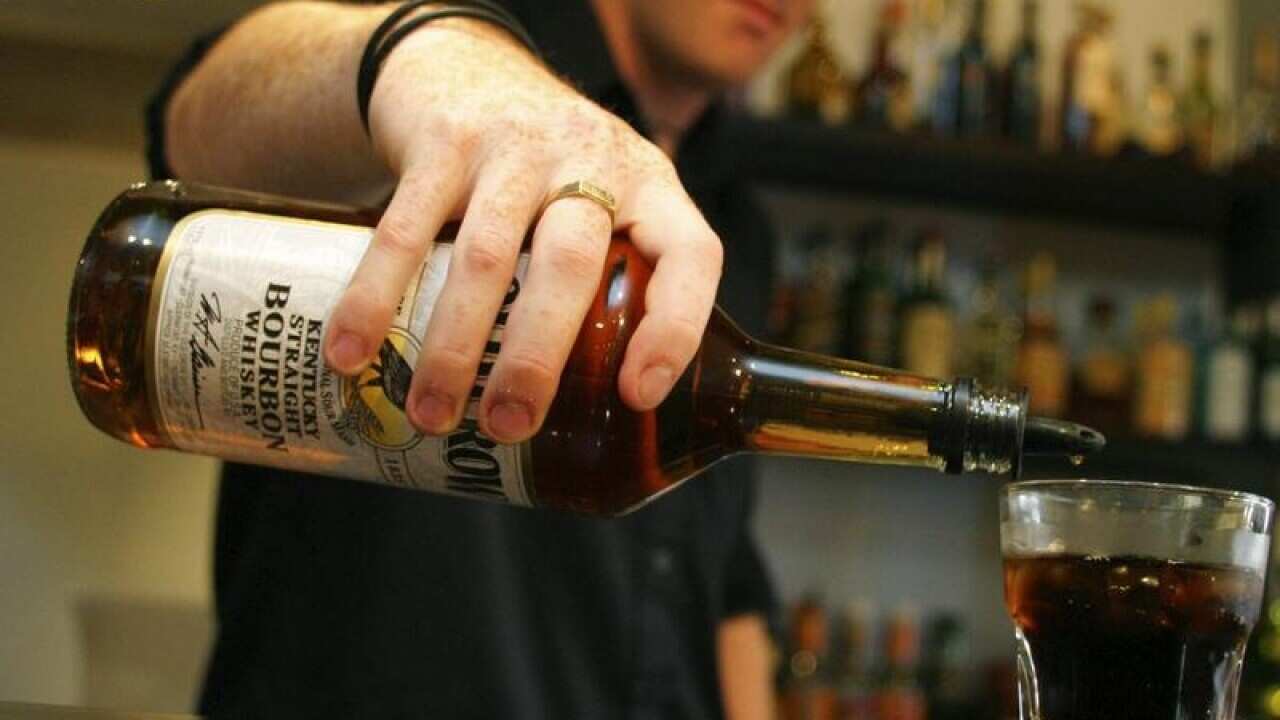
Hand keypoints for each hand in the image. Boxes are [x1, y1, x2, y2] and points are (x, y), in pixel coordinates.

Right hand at [323, 20, 722, 443]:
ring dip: (454, 345)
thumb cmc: (550, 169)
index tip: (635, 396)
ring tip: (431, 414)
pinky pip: (405, 229)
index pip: (690, 255)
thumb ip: (612, 278)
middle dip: (537, 357)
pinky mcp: (443, 142)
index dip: (674, 328)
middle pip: (572, 264)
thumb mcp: (608, 201)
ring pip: (489, 255)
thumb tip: (597, 412)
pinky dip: (376, 297)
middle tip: (507, 426)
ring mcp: (516, 147)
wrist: (467, 65)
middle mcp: (590, 159)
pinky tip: (353, 352)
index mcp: (650, 186)